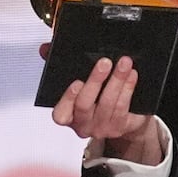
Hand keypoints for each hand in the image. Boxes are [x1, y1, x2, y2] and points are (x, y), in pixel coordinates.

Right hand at [41, 49, 161, 164]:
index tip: (77, 82)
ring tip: (124, 63)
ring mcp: (102, 128)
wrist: (123, 118)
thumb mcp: (76, 81)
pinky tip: (131, 75)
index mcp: (68, 115)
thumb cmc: (94, 98)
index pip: (60, 114)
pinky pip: (123, 107)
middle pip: (85, 104)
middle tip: (105, 62)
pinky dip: (128, 88)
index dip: (67, 99)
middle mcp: (83, 125)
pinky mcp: (120, 127)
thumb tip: (45, 48)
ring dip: (117, 80)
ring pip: (108, 104)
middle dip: (95, 81)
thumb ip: (59, 65)